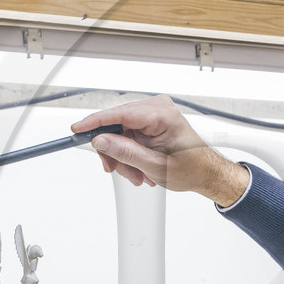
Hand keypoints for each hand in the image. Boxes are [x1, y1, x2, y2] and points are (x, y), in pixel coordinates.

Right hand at [73, 96, 249, 204]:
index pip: (120, 114)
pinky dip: (129, 153)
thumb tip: (101, 141)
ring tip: (137, 175)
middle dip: (113, 150)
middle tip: (114, 169)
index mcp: (163, 115)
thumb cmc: (192, 169)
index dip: (95, 122)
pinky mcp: (152, 122)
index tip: (77, 129)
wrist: (206, 173)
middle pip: (117, 124)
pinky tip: (139, 167)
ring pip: (120, 132)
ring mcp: (155, 114)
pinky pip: (129, 135)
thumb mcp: (155, 167)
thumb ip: (126, 153)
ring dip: (123, 156)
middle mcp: (158, 109)